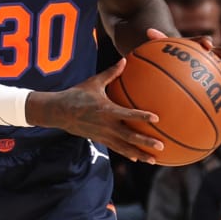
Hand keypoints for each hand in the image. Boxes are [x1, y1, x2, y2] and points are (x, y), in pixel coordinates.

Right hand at [27, 57, 164, 163]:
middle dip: (146, 142)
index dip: (141, 117)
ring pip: (124, 147)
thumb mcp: (93, 82)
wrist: (59, 112)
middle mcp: (106, 125)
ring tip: (153, 160)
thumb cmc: (76, 94)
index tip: (156, 118)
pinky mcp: (99, 139)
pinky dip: (127, 153)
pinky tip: (137, 158)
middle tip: (161, 145)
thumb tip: (124, 59)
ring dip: (140, 154)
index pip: (127, 114)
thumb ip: (111, 73)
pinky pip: (116, 148)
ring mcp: (103, 135)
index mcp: (106, 110)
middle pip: (129, 136)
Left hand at [144, 27, 220, 87]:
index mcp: (200, 45)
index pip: (205, 41)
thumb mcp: (168, 47)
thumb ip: (160, 40)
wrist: (184, 58)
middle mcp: (212, 53)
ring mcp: (218, 65)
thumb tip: (148, 30)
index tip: (206, 46)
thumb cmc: (175, 54)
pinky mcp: (220, 78)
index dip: (206, 42)